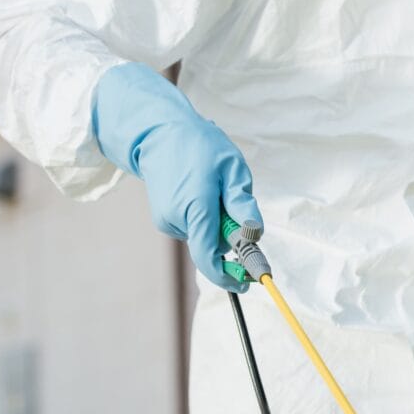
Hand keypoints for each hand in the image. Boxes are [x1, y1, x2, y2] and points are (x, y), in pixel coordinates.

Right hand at [92, 63, 262, 291]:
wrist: (158, 132)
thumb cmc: (200, 147)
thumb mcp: (231, 169)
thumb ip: (242, 204)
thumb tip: (255, 234)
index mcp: (195, 208)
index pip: (209, 258)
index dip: (229, 276)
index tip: (249, 281)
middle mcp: (177, 220)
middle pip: (213, 247)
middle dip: (229, 235)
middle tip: (233, 201)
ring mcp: (167, 221)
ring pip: (205, 237)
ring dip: (217, 222)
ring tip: (212, 188)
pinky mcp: (164, 219)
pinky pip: (194, 228)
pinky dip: (204, 218)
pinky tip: (198, 191)